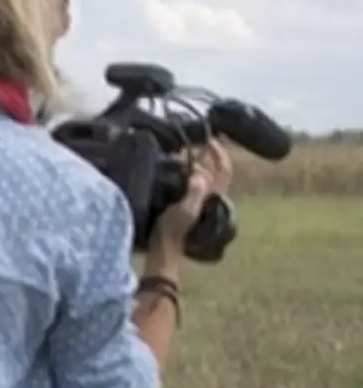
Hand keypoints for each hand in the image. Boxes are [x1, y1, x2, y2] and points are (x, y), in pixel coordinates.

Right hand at [150, 138, 234, 255]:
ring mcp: (198, 198)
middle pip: (214, 169)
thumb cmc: (174, 230)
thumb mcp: (185, 210)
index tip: (209, 140)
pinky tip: (175, 167)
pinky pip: (191, 180)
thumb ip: (195, 192)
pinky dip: (186, 171)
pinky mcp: (187, 201)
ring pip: (203, 174)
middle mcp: (209, 195)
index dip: (219, 153)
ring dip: (195, 162)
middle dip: (206, 155)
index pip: (223, 169)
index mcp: (212, 195)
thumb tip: (199, 172)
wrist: (164, 248)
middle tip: (192, 143)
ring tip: (181, 153)